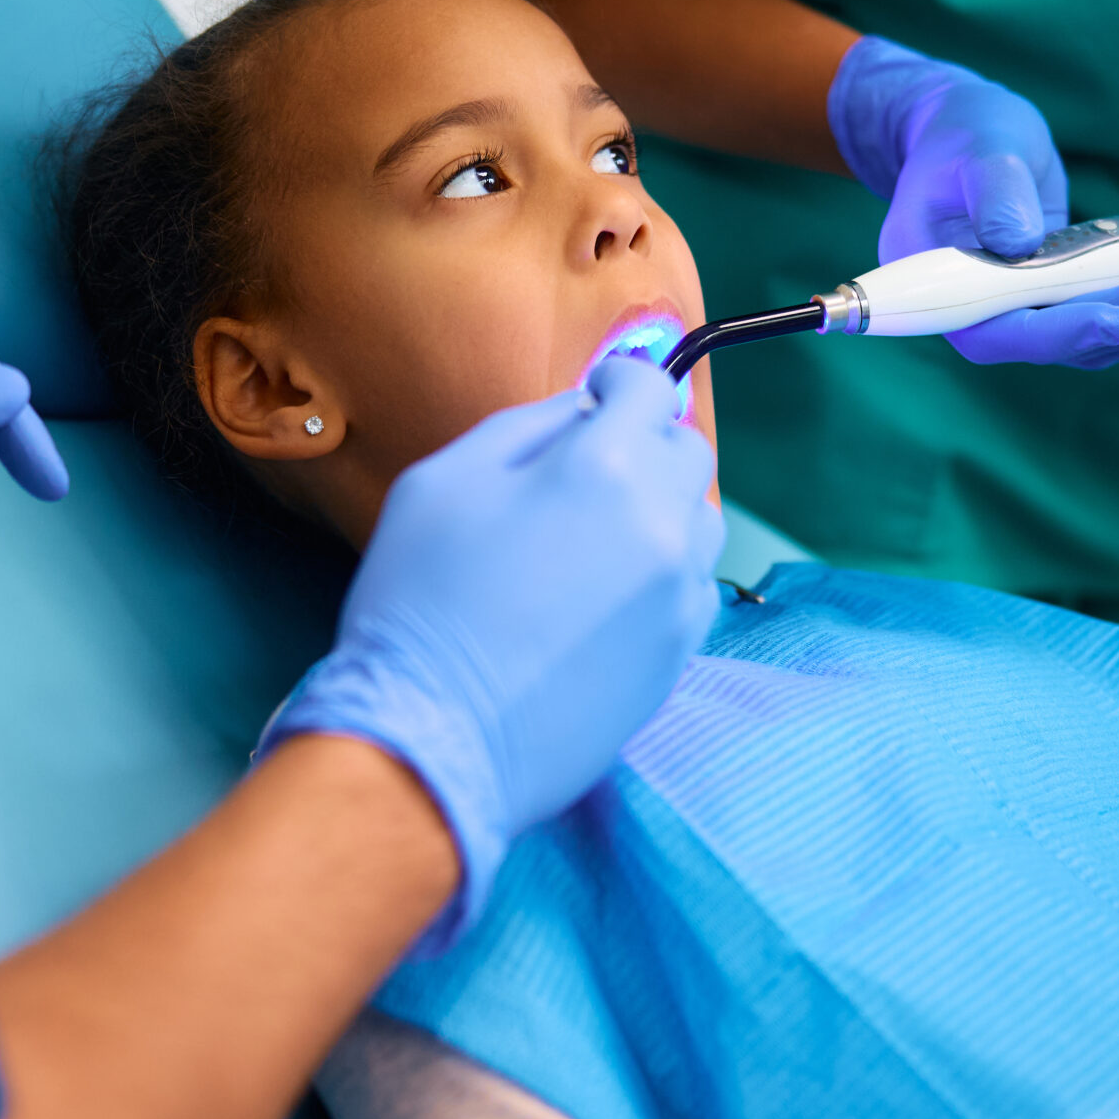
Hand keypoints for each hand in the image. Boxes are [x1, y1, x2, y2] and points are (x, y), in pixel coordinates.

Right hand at [257, 356, 723, 948]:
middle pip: (686, 450)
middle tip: (591, 463)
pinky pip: (693, 588)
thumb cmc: (418, 602)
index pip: (650, 388)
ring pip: (700, 520)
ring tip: (599, 533)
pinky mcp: (680, 656)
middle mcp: (661, 524)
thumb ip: (524, 428)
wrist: (434, 739)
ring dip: (661, 506)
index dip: (620, 378)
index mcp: (604, 467)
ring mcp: (679, 596)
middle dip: (645, 440)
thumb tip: (582, 410)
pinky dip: (663, 572)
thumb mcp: (441, 482)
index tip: (597, 393)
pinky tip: (605, 596)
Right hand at [830, 35, 1118, 369]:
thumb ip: (994, 193)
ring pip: (1097, 335)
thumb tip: (1020, 243)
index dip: (1059, 333)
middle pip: (1062, 341)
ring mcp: (1026, 310)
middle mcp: (983, 314)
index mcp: (941, 287)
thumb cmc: (963, 136)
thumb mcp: (977, 149)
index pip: (999, 330)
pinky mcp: (1061, 297)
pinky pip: (1113, 310)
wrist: (967, 137)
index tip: (1115, 320)